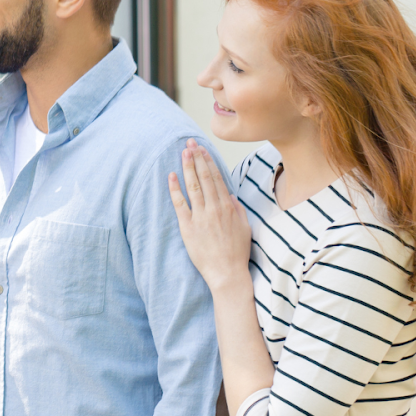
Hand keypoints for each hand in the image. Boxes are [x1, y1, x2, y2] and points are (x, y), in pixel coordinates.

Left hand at [168, 140, 251, 290]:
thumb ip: (237, 210)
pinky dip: (175, 189)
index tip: (202, 149)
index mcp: (228, 207)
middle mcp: (214, 208)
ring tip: (183, 152)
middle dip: (197, 158)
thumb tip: (230, 197)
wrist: (227, 273)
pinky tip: (171, 176)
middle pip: (204, 178)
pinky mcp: (188, 227)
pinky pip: (180, 204)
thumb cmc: (236, 253)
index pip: (217, 178)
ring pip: (193, 186)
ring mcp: (201, 217)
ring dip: (187, 167)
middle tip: (190, 143)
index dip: (208, 162)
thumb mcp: (244, 228)